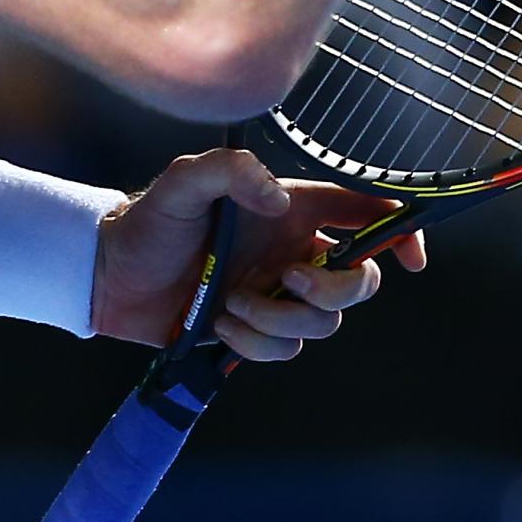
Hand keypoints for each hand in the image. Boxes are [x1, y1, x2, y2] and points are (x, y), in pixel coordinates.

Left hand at [90, 147, 430, 360]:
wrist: (108, 275)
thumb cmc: (148, 219)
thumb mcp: (185, 180)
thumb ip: (232, 172)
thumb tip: (281, 203)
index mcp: (292, 210)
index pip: (365, 215)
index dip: (401, 233)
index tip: (413, 259)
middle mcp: (293, 252)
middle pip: (358, 282)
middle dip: (335, 288)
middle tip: (288, 278)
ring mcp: (276, 295)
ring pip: (323, 323)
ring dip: (280, 318)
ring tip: (231, 303)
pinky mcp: (256, 332)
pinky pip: (287, 349)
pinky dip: (257, 342)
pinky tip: (219, 324)